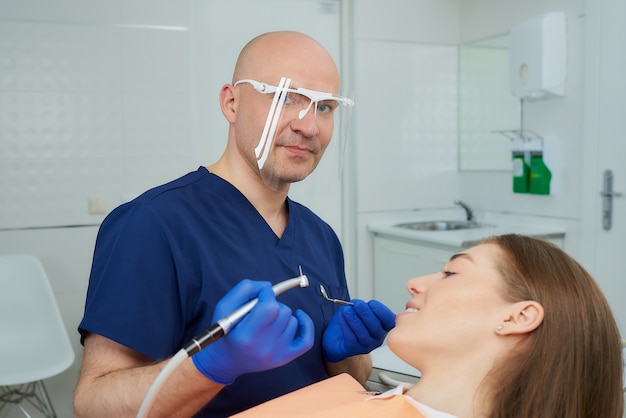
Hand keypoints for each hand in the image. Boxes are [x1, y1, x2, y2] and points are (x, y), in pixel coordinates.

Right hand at [192, 279, 313, 384]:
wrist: (227, 361)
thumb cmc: (226, 332)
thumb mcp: (224, 307)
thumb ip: (244, 289)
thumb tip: (268, 286)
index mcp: (247, 335)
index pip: (269, 307)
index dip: (267, 295)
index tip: (261, 294)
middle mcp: (264, 347)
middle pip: (283, 312)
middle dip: (273, 305)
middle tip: (260, 311)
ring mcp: (277, 354)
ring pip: (292, 321)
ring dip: (282, 316)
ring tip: (267, 322)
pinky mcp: (285, 357)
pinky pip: (307, 340)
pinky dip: (306, 325)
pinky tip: (298, 317)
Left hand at [322, 299, 394, 362]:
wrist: (338, 336)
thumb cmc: (352, 322)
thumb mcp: (358, 309)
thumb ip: (361, 305)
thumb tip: (357, 303)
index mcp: (383, 327)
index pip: (389, 321)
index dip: (382, 312)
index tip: (371, 303)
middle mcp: (377, 339)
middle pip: (376, 328)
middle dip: (366, 314)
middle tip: (358, 305)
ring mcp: (366, 346)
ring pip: (363, 334)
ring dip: (354, 320)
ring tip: (347, 310)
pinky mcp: (353, 349)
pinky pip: (351, 338)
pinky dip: (346, 325)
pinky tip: (342, 316)